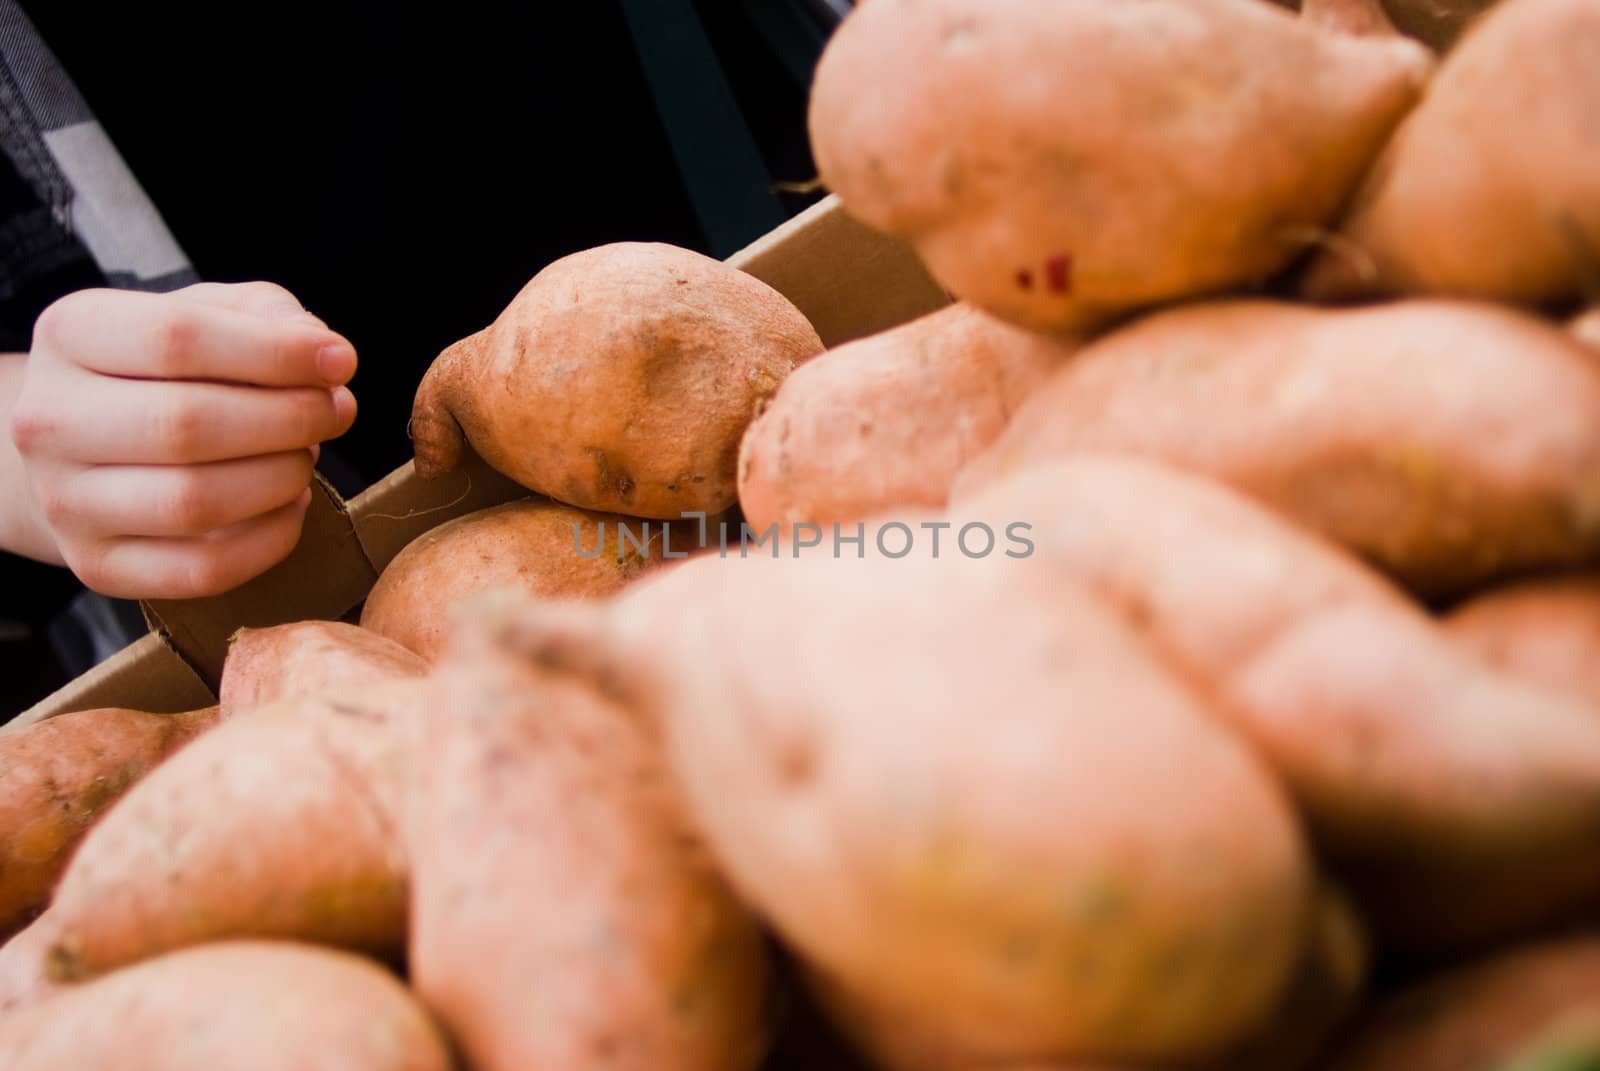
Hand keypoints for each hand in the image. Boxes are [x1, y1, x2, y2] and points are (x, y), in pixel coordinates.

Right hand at [8, 282, 357, 598]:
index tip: (341, 362)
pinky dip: (270, 539)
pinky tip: (291, 504)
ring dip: (282, 478)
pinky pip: (202, 569)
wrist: (89, 447)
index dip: (276, 353)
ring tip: (307, 455)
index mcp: (71, 335)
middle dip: (289, 419)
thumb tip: (325, 357)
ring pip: (194, 503)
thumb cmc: (168, 371)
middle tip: (335, 413)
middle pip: (185, 425)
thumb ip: (268, 317)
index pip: (177, 338)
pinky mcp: (98, 566)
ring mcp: (65, 502)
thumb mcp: (209, 314)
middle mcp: (49, 420)